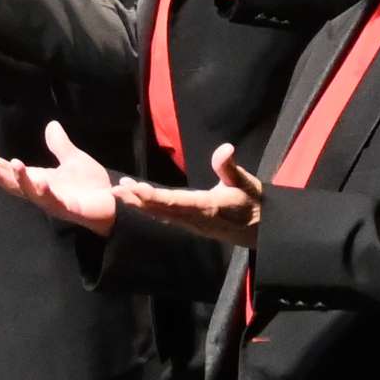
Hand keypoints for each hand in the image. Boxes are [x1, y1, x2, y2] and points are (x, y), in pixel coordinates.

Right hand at [0, 118, 120, 234]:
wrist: (114, 203)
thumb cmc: (92, 186)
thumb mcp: (73, 159)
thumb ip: (60, 145)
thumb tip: (51, 125)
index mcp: (39, 180)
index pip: (12, 172)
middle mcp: (41, 192)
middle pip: (14, 184)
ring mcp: (53, 202)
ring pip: (31, 193)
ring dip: (21, 179)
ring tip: (14, 163)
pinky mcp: (68, 208)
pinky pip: (54, 201)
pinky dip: (45, 192)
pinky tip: (41, 182)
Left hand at [116, 141, 266, 248]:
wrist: (263, 231)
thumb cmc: (255, 204)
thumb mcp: (247, 183)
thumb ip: (230, 167)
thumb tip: (225, 148)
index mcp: (207, 207)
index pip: (174, 202)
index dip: (152, 196)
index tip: (134, 188)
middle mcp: (195, 220)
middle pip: (161, 211)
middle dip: (137, 200)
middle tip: (116, 189)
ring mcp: (192, 226)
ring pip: (161, 215)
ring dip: (140, 205)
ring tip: (121, 192)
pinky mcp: (192, 226)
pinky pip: (167, 218)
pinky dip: (150, 210)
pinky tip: (138, 203)